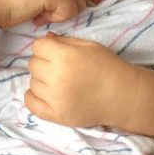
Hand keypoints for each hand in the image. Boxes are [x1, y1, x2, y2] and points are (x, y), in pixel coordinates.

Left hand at [28, 34, 153, 139]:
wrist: (123, 96)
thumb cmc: (108, 66)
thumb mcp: (88, 46)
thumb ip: (64, 41)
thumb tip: (45, 39)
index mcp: (64, 56)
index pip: (37, 46)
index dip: (46, 47)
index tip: (55, 52)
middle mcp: (56, 77)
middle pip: (33, 64)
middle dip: (43, 62)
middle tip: (58, 67)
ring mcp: (55, 98)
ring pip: (32, 83)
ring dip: (41, 80)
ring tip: (58, 81)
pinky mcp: (56, 115)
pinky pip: (31, 103)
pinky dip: (34, 97)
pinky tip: (46, 94)